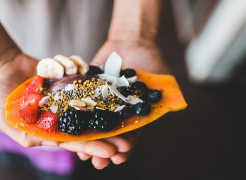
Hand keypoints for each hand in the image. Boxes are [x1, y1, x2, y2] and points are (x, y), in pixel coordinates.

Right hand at [0, 53, 139, 168]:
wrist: (2, 65)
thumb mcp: (8, 121)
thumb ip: (29, 135)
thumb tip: (55, 143)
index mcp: (49, 129)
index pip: (74, 141)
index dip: (92, 146)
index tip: (111, 151)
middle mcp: (60, 115)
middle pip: (88, 127)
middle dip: (106, 136)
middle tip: (126, 142)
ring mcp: (66, 98)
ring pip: (91, 106)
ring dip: (106, 113)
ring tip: (125, 119)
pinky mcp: (69, 82)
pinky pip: (85, 84)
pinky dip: (96, 88)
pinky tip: (107, 89)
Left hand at [85, 39, 170, 167]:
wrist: (131, 42)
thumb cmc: (150, 59)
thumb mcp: (161, 77)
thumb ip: (166, 92)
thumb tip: (177, 102)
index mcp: (134, 114)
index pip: (131, 134)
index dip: (125, 146)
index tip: (120, 156)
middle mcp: (116, 112)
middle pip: (109, 135)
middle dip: (104, 150)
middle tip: (99, 163)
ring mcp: (101, 103)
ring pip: (92, 126)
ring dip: (88, 141)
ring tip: (83, 154)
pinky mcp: (87, 92)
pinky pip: (79, 107)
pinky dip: (74, 119)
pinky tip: (69, 131)